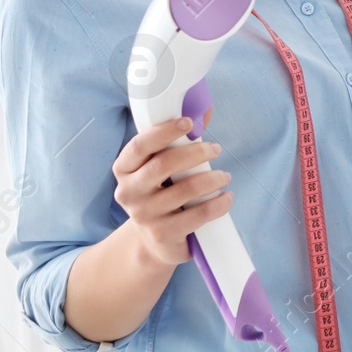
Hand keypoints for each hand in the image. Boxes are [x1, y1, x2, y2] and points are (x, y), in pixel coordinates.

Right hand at [112, 118, 232, 266]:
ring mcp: (144, 215)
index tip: (188, 122)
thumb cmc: (163, 191)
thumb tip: (203, 111)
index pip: (140, 146)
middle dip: (195, 153)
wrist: (155, 239)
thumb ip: (174, 143)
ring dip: (213, 178)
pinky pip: (197, 215)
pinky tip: (226, 197)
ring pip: (185, 189)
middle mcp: (129, 191)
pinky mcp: (162, 233)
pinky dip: (218, 203)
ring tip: (224, 176)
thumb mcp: (161, 168)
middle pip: (163, 165)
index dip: (164, 131)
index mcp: (124, 169)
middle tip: (215, 149)